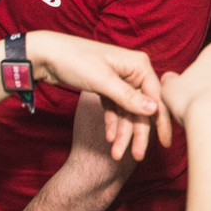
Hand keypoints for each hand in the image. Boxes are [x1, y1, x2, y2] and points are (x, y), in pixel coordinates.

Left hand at [25, 31, 168, 160]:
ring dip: (123, 132)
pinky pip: (115, 108)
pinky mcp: (107, 85)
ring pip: (127, 111)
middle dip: (137, 132)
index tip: (164, 143)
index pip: (156, 97)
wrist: (45, 54)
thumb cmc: (75, 60)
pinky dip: (113, 123)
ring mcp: (120, 79)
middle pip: (141, 107)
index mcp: (139, 65)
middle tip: (136, 155)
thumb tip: (154, 109)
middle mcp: (133, 71)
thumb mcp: (103, 81)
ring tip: (117, 153)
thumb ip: (129, 97)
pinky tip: (110, 138)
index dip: (160, 121)